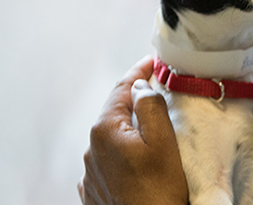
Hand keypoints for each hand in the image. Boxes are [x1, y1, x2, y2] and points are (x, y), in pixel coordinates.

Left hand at [78, 56, 188, 204]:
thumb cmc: (158, 192)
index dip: (139, 71)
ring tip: (153, 122)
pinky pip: (110, 160)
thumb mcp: (162, 142)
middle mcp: (91, 149)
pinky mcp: (95, 190)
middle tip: (157, 86)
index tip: (154, 61)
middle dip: (135, 98)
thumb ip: (151, 106)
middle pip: (116, 111)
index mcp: (105, 130)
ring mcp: (90, 172)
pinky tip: (138, 155)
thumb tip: (141, 88)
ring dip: (130, 126)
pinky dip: (124, 150)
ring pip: (112, 137)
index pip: (122, 88)